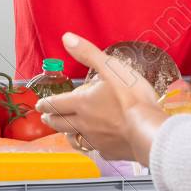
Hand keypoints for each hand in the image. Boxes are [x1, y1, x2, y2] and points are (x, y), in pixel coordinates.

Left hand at [40, 32, 169, 166]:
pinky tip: (95, 145)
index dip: (47, 103)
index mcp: (82, 103)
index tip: (40, 105)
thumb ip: (88, 54)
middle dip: (51, 119)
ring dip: (66, 134)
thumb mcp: (111, 68)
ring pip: (74, 138)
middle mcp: (84, 123)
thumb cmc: (133, 100)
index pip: (57, 104)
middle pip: (61, 123)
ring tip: (65, 133)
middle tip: (45, 118)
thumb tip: (67, 39)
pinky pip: (94, 149)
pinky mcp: (109, 151)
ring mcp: (96, 139)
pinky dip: (90, 146)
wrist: (150, 131)